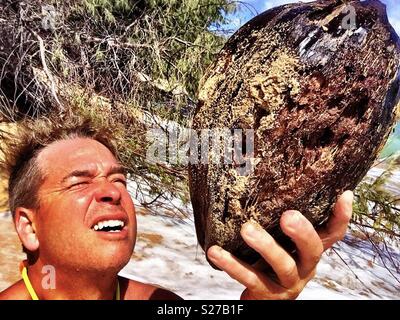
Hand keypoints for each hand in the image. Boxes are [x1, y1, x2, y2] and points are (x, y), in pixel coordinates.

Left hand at [207, 190, 352, 299]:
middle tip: (288, 216)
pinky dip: (232, 265)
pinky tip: (216, 252)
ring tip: (246, 229)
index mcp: (309, 251)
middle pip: (312, 250)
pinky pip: (250, 278)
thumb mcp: (283, 242)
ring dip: (265, 246)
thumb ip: (281, 221)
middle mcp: (304, 267)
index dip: (341, 217)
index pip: (332, 234)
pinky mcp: (266, 294)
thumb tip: (273, 179)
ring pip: (283, 264)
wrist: (262, 299)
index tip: (343, 194)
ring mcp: (287, 282)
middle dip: (302, 232)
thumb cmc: (270, 262)